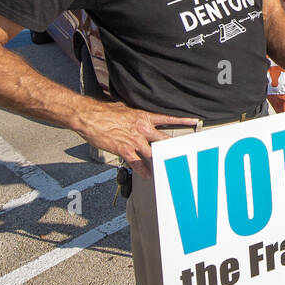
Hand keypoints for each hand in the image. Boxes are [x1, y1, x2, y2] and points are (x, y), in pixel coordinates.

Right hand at [74, 99, 198, 178]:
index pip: (168, 118)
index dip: (182, 120)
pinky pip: (137, 163)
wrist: (89, 117)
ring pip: (153, 154)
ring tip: (168, 168)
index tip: (194, 121)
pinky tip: (148, 175)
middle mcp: (142, 129)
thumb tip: (138, 116)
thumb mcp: (124, 109)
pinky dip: (143, 171)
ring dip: (160, 162)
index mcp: (144, 117)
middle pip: (164, 140)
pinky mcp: (124, 150)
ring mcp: (134, 140)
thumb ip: (134, 115)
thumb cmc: (104, 112)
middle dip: (174, 147)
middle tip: (184, 153)